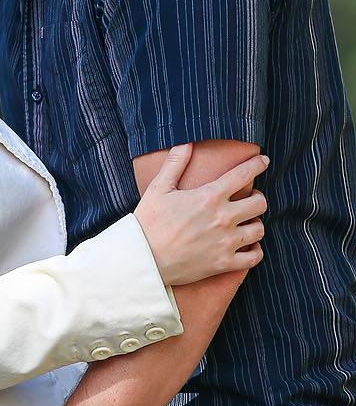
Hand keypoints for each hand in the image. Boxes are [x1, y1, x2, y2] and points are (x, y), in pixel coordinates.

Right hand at [134, 143, 268, 285]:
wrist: (142, 258)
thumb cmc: (148, 222)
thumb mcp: (159, 188)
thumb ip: (175, 164)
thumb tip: (186, 142)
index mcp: (209, 196)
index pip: (245, 174)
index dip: (258, 164)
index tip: (263, 161)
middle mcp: (223, 218)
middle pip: (260, 203)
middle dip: (257, 197)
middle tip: (249, 198)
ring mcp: (225, 242)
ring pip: (259, 229)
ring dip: (255, 223)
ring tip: (247, 222)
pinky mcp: (223, 263)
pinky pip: (254, 257)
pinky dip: (254, 251)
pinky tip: (247, 245)